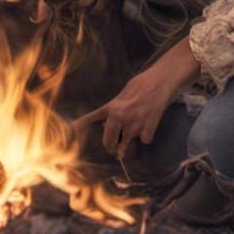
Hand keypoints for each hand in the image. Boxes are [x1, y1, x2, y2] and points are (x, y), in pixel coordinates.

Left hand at [73, 37, 199, 157]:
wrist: (159, 83)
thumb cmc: (140, 85)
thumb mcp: (121, 95)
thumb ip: (114, 110)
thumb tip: (108, 122)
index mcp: (112, 109)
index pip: (93, 122)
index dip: (82, 129)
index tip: (73, 137)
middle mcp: (121, 119)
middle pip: (110, 142)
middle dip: (110, 148)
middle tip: (112, 150)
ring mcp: (135, 126)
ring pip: (126, 146)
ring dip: (127, 146)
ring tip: (128, 145)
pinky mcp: (149, 130)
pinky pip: (144, 141)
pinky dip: (146, 137)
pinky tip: (148, 127)